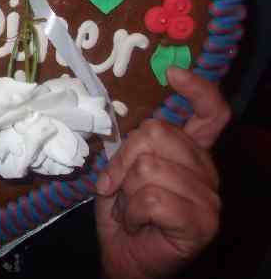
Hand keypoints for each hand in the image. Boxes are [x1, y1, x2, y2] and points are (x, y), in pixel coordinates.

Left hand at [95, 67, 229, 278]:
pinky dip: (132, 211)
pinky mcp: (202, 222)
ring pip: (149, 168)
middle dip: (123, 160)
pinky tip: (138, 223)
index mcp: (190, 152)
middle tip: (119, 187)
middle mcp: (206, 170)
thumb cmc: (124, 212)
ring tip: (131, 210)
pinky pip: (152, 198)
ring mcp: (209, 197)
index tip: (175, 73)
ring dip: (126, 193)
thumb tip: (137, 128)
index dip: (198, 90)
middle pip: (156, 134)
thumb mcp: (122, 170)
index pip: (210, 113)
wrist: (125, 257)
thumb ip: (135, 146)